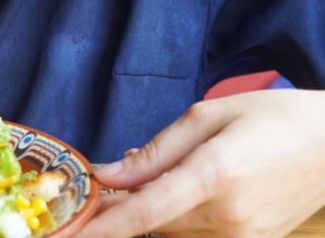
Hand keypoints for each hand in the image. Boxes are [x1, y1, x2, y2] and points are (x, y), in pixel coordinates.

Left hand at [75, 90, 324, 237]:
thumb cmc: (273, 117)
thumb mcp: (208, 117)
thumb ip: (155, 152)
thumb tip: (107, 174)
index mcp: (215, 176)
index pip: (144, 212)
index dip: (102, 227)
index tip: (69, 234)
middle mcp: (228, 218)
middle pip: (151, 223)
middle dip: (118, 207)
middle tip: (100, 183)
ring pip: (171, 231)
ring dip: (150, 209)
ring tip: (154, 172)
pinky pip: (196, 236)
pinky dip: (176, 217)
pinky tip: (179, 187)